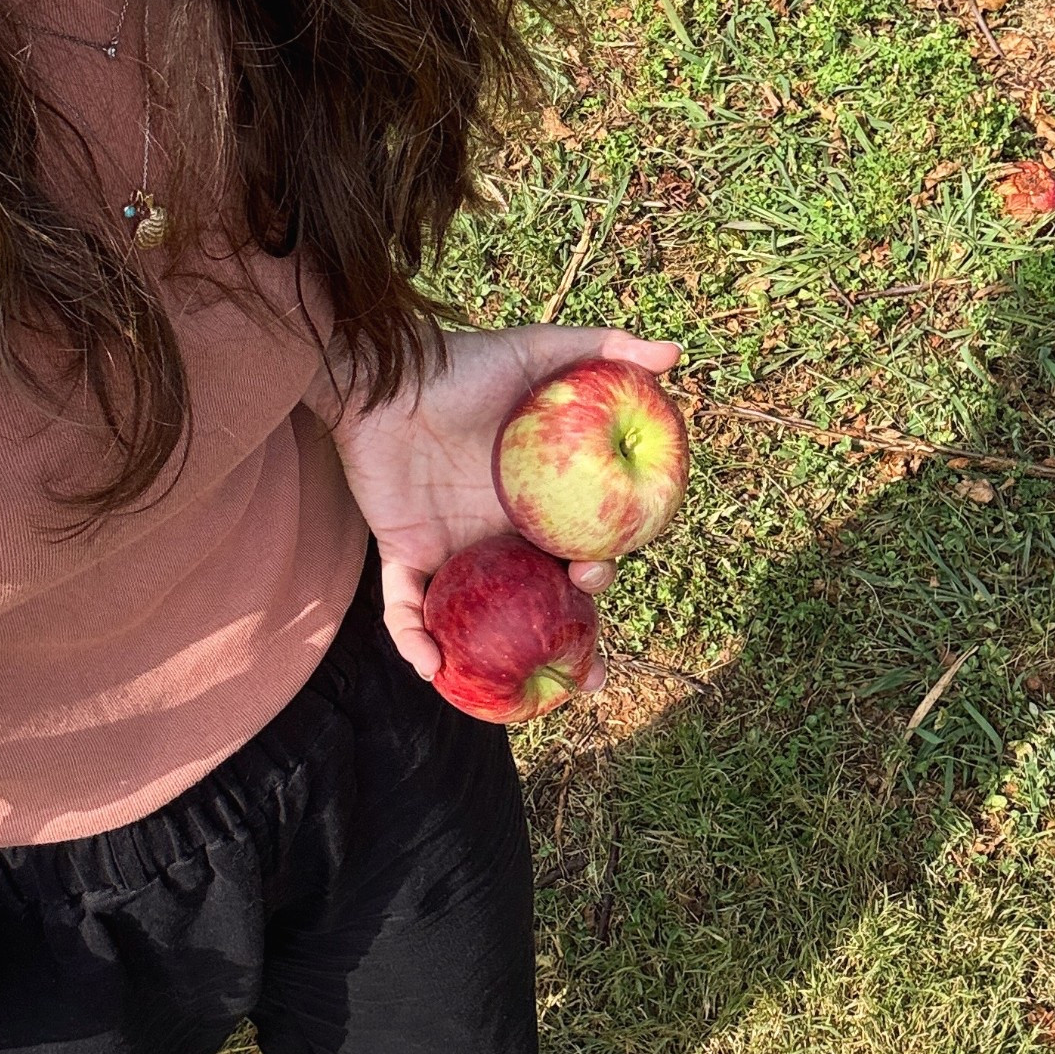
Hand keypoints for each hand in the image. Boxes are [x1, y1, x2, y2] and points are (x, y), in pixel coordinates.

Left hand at [323, 324, 681, 682]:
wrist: (381, 376)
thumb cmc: (459, 363)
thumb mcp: (536, 353)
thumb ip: (602, 351)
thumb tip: (673, 354)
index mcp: (540, 502)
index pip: (581, 549)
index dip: (597, 572)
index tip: (598, 578)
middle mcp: (503, 534)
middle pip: (545, 602)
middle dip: (571, 646)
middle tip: (587, 675)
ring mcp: (456, 550)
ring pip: (485, 621)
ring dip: (500, 664)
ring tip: (522, 703)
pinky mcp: (406, 553)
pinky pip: (408, 608)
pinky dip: (415, 639)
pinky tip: (431, 665)